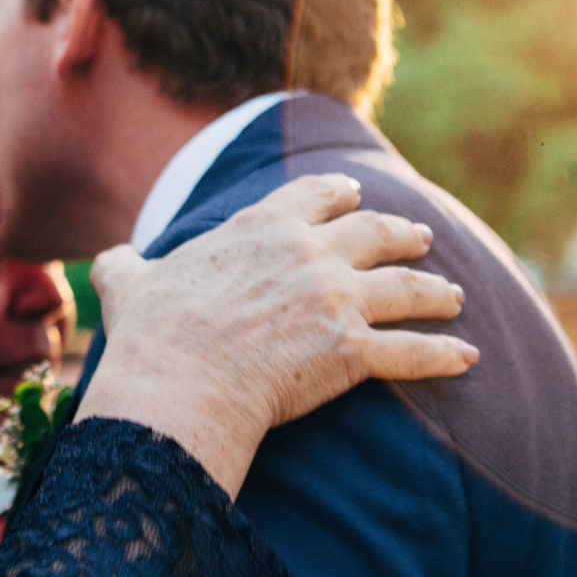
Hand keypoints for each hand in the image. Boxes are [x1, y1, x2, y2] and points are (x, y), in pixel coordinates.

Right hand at [76, 173, 474, 496]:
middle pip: (373, 233)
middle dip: (402, 233)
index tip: (355, 195)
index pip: (313, 196)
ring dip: (434, 291)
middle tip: (422, 236)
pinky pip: (414, 353)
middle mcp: (309, 254)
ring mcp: (338, 300)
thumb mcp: (128, 284)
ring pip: (405, 287)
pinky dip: (445, 356)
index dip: (338, 194)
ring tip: (454, 296)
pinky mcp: (355, 352)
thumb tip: (107, 261)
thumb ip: (125, 265)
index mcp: (260, 228)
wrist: (180, 381)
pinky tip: (469, 359)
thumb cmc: (152, 334)